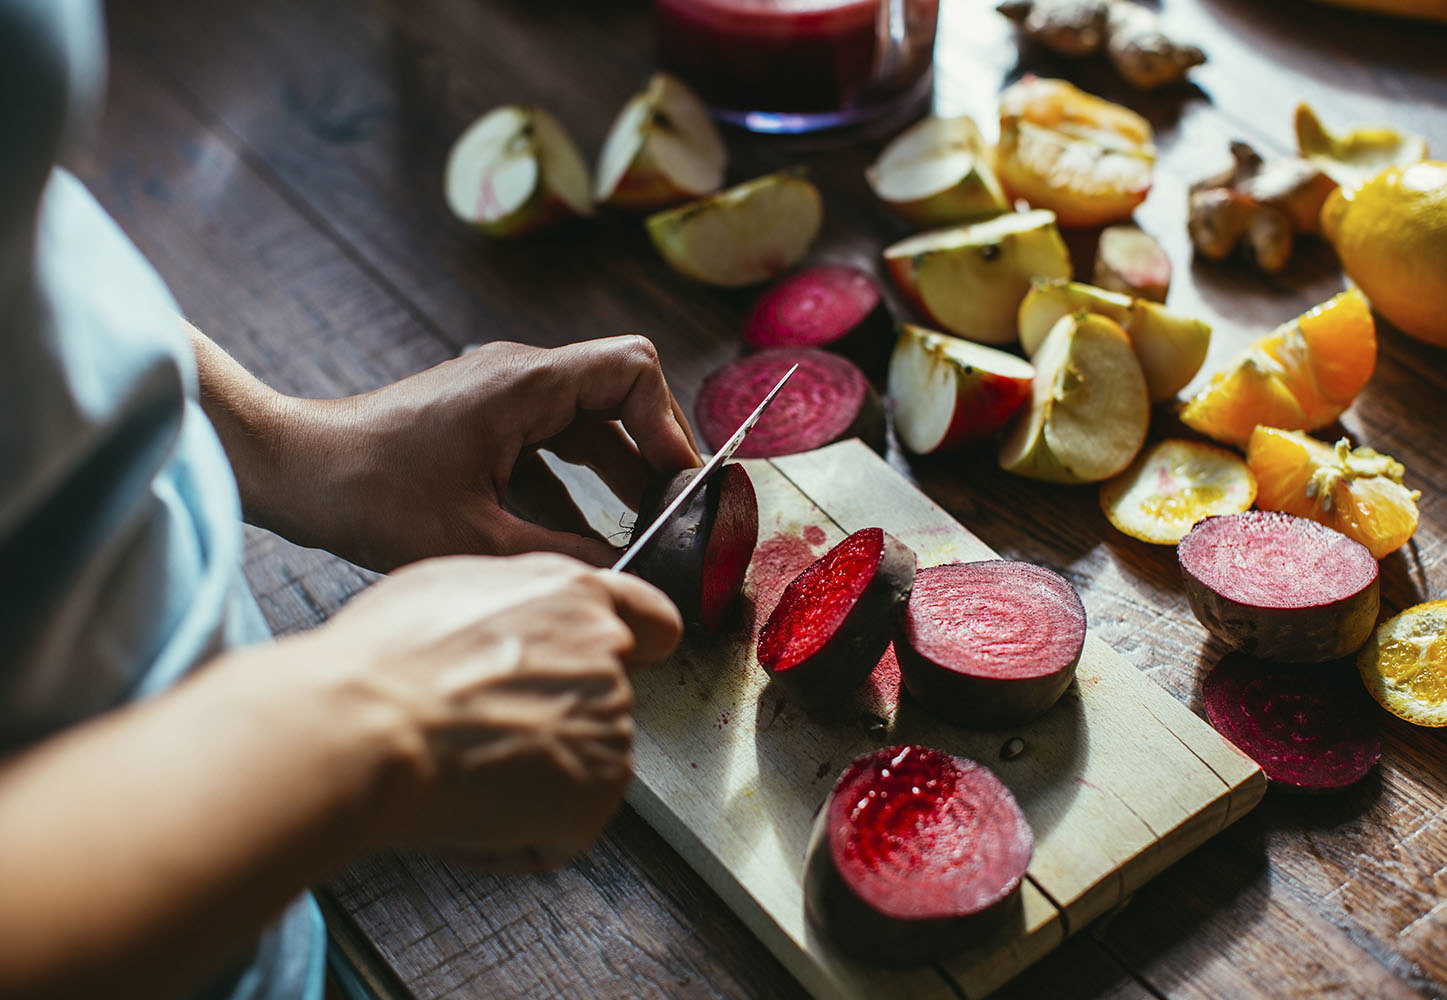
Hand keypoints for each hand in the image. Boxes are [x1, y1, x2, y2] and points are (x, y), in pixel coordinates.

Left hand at [235, 336, 700, 570]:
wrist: (294, 471)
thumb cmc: (370, 494)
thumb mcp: (476, 538)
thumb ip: (561, 553)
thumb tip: (622, 574)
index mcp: (525, 384)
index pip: (633, 369)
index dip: (668, 423)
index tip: (679, 482)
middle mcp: (518, 376)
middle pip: (619, 395)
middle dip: (651, 453)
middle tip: (673, 511)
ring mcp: (499, 396)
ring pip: (585, 423)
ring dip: (616, 473)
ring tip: (642, 528)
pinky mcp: (481, 422)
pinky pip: (549, 444)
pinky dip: (574, 485)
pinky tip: (583, 538)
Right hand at [294, 552, 681, 866]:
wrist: (366, 727)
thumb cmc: (386, 661)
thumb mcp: (452, 587)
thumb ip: (516, 605)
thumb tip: (517, 628)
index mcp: (574, 595)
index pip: (651, 620)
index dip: (638, 647)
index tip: (632, 663)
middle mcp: (606, 653)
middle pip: (603, 700)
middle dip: (553, 721)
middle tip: (482, 730)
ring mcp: (610, 722)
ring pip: (578, 765)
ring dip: (532, 779)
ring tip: (462, 765)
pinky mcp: (599, 789)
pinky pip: (558, 828)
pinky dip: (516, 835)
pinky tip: (467, 805)